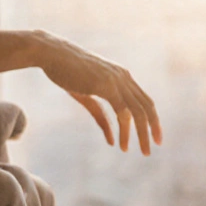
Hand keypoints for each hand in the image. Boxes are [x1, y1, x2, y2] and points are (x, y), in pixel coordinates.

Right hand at [33, 30, 162, 154]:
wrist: (52, 53)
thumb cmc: (66, 72)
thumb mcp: (86, 94)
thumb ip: (99, 113)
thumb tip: (112, 137)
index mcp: (121, 76)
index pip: (144, 100)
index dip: (152, 119)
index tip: (153, 136)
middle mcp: (123, 77)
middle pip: (146, 107)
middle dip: (152, 129)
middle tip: (152, 149)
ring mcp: (115, 80)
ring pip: (137, 112)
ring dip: (140, 134)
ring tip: (142, 152)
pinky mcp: (105, 85)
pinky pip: (122, 111)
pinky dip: (123, 130)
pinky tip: (119, 144)